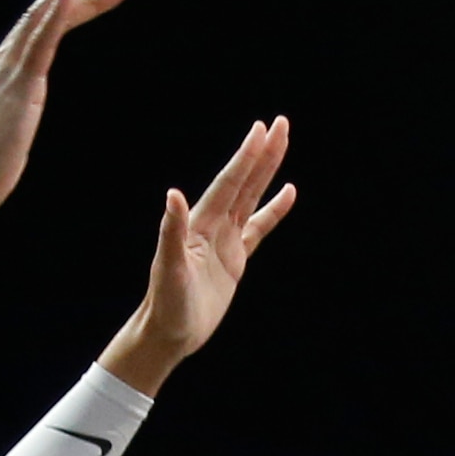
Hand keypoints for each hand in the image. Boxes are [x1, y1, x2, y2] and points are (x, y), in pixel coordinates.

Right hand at [0, 0, 130, 216]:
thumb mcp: (4, 130)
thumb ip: (14, 111)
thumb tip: (19, 113)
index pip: (32, 29)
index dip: (54, 3)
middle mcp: (0, 62)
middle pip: (41, 13)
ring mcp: (7, 70)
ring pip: (43, 17)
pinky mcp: (19, 85)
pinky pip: (41, 41)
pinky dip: (55, 13)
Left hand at [102, 118, 296, 388]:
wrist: (169, 332)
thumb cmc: (166, 303)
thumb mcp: (169, 268)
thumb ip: (172, 231)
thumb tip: (173, 194)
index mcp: (200, 224)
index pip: (228, 183)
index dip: (245, 157)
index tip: (260, 130)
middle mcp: (213, 225)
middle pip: (243, 182)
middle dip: (262, 153)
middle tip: (280, 124)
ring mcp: (225, 241)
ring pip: (251, 198)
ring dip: (266, 172)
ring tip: (282, 144)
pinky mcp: (234, 259)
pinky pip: (259, 229)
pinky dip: (273, 211)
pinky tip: (288, 193)